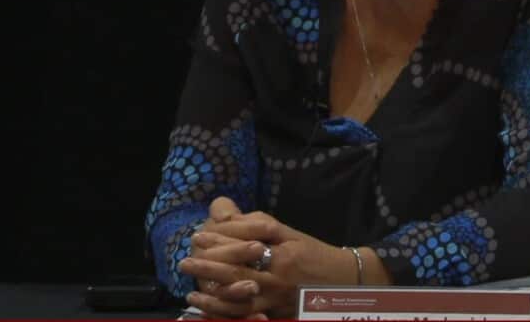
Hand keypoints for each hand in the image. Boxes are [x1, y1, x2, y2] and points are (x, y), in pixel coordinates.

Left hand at [180, 201, 363, 318]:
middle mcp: (278, 277)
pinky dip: (225, 313)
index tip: (198, 237)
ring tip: (191, 292)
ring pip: (238, 299)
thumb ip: (259, 226)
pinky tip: (208, 309)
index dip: (219, 241)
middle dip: (207, 267)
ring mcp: (277, 299)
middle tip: (185, 262)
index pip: (243, 245)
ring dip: (212, 296)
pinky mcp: (277, 314)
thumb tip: (228, 217)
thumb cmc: (314, 254)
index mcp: (282, 252)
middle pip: (236, 273)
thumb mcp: (291, 234)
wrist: (345, 282)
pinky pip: (247, 316)